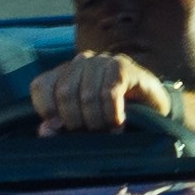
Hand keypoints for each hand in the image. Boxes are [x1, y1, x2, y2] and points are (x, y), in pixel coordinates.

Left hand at [29, 49, 176, 135]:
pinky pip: (109, 92)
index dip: (48, 111)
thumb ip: (61, 128)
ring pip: (87, 95)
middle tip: (90, 133)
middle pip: (64, 93)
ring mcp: (102, 61)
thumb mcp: (83, 124)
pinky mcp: (123, 66)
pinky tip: (118, 123)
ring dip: (97, 120)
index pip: (41, 87)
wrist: (153, 109)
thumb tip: (45, 130)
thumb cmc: (112, 117)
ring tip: (107, 130)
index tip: (62, 129)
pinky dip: (112, 113)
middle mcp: (80, 62)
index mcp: (65, 73)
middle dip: (76, 121)